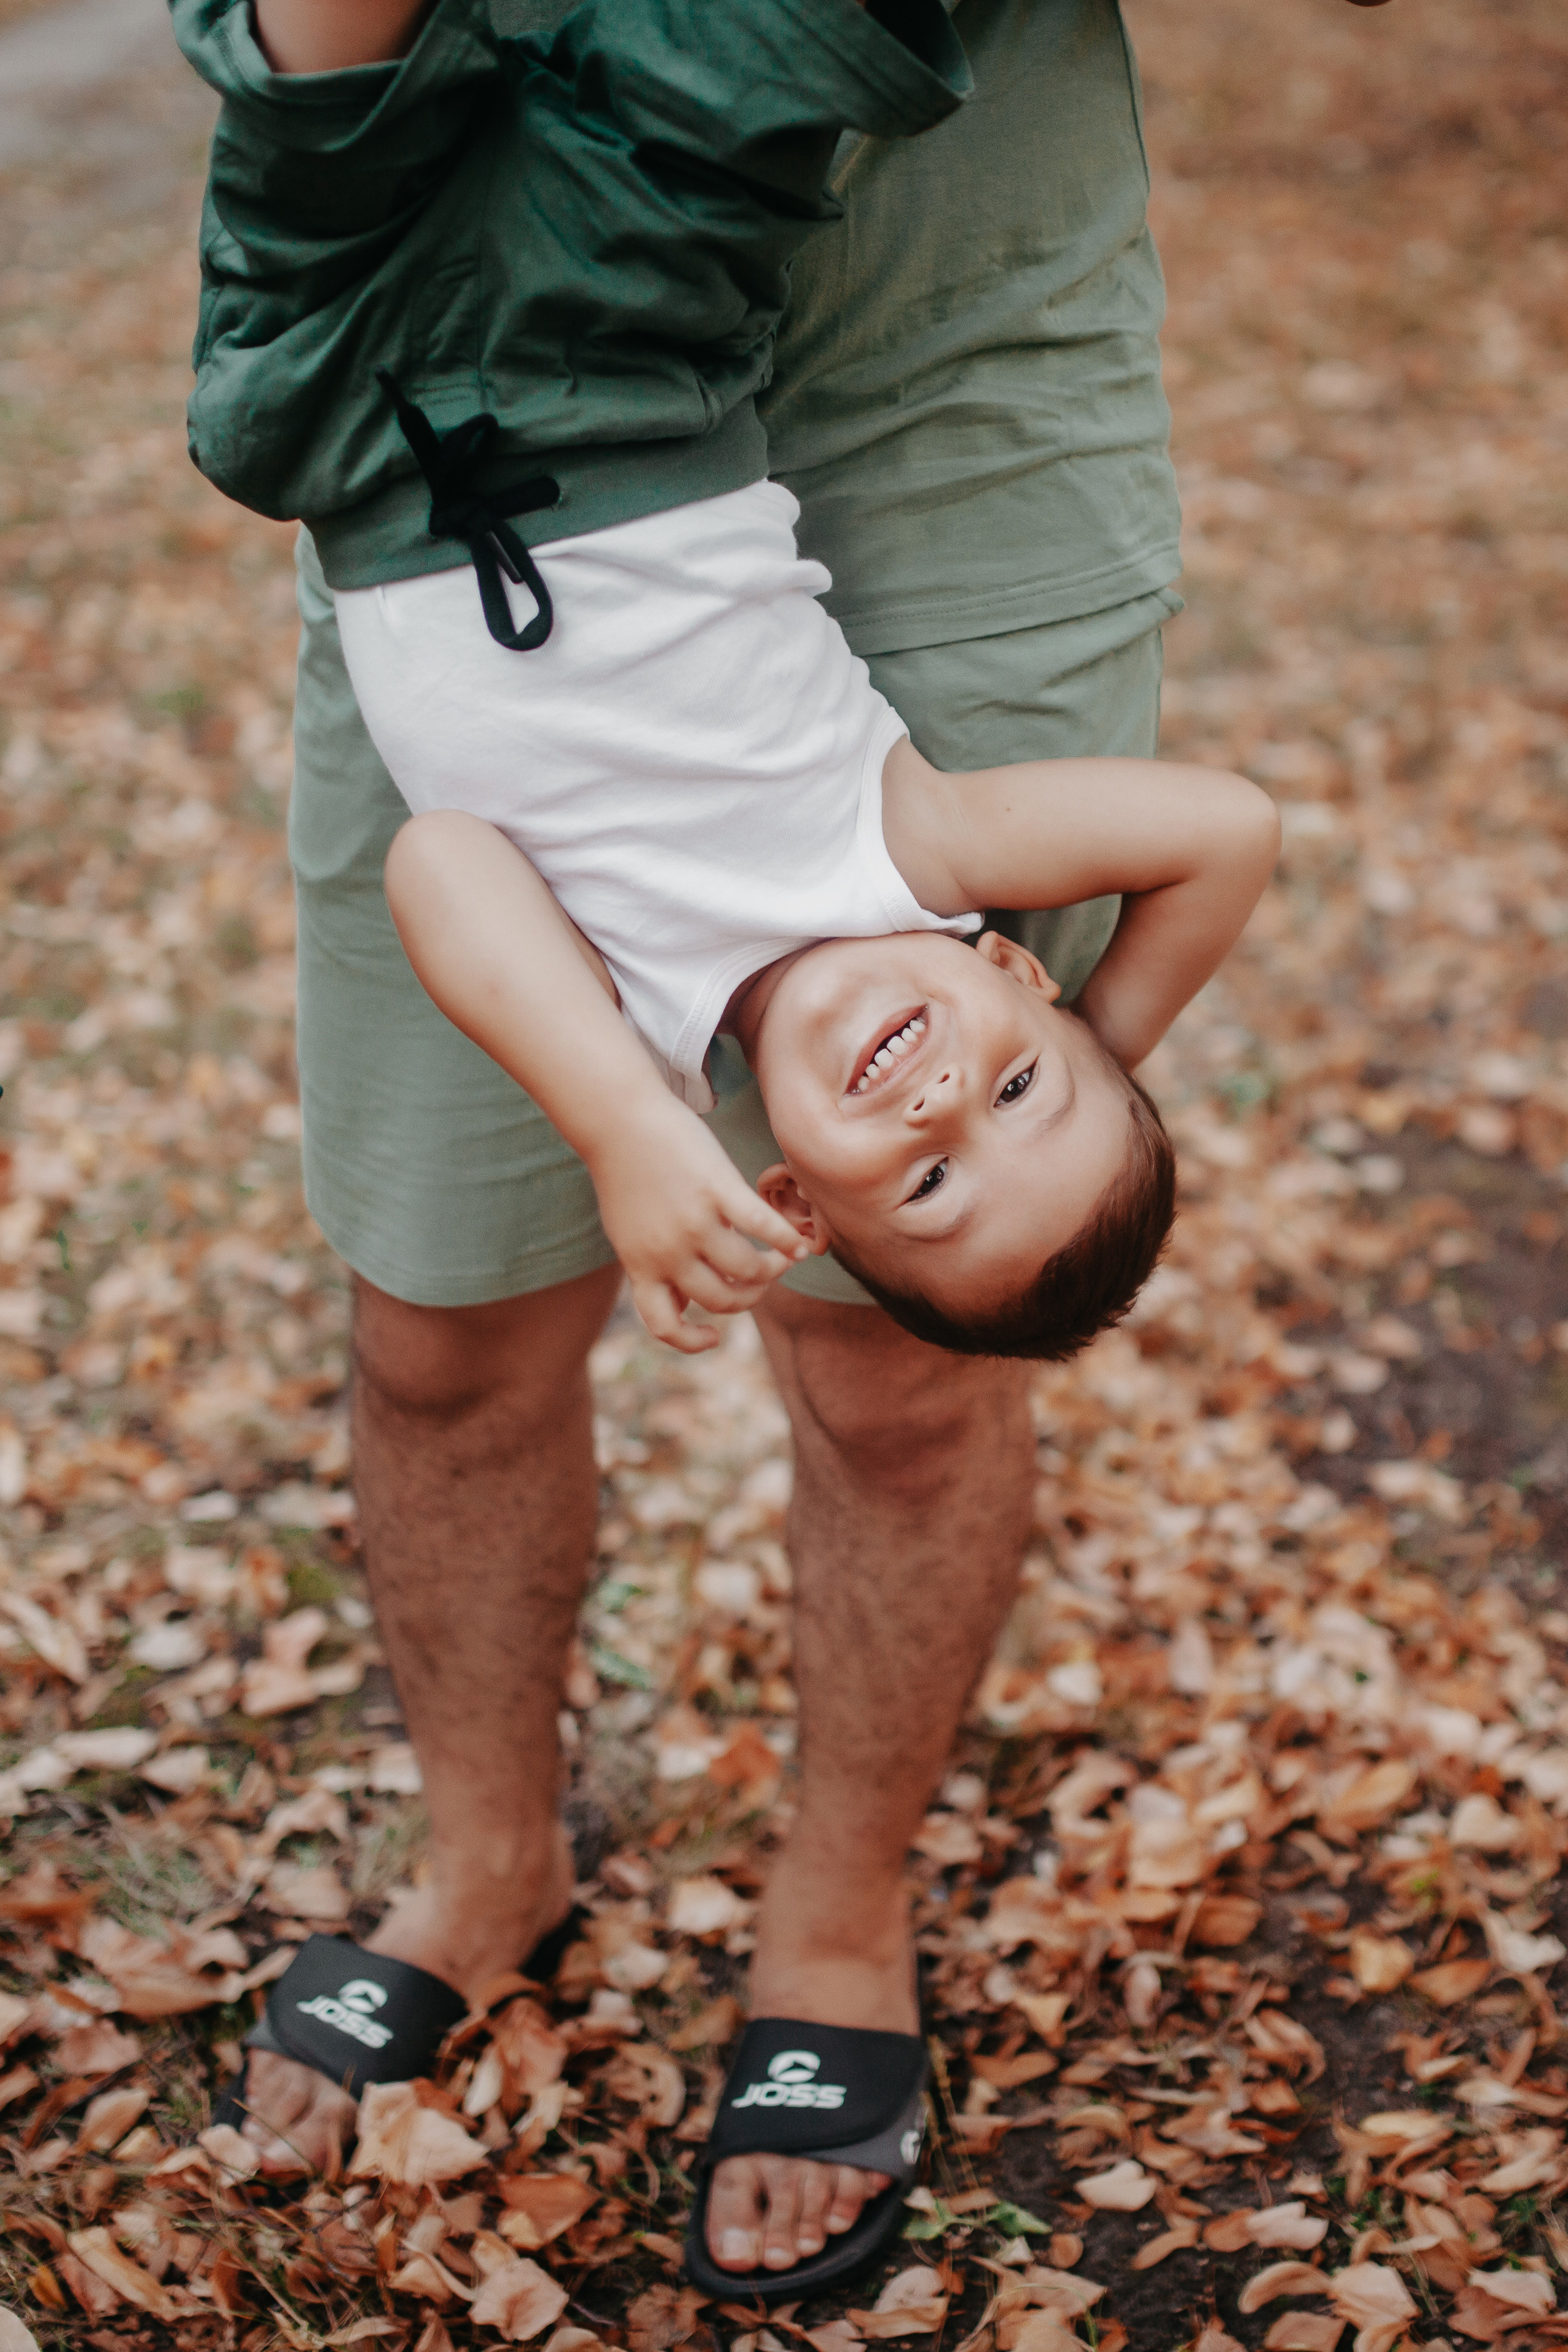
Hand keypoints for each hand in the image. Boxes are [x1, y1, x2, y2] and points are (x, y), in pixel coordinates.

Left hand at [588, 1102, 807, 1354]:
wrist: (618, 1120)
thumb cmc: (627, 1174)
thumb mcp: (628, 1232)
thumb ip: (654, 1267)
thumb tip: (686, 1302)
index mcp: (640, 1266)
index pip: (665, 1325)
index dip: (692, 1340)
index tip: (715, 1335)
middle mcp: (666, 1251)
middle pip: (722, 1300)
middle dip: (749, 1297)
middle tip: (762, 1281)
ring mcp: (693, 1221)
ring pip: (747, 1270)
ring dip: (774, 1271)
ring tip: (783, 1260)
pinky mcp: (717, 1188)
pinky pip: (764, 1227)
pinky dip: (787, 1240)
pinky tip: (799, 1243)